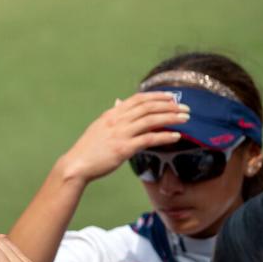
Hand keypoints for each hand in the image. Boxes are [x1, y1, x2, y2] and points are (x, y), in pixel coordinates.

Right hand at [57, 92, 186, 183]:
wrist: (76, 165)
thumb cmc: (87, 149)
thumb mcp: (99, 126)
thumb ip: (112, 115)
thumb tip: (118, 102)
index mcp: (111, 114)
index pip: (138, 99)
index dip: (157, 96)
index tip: (171, 97)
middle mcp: (117, 121)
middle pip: (148, 107)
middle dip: (170, 105)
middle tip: (185, 108)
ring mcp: (120, 134)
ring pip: (151, 120)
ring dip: (171, 118)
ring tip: (185, 119)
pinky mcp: (124, 148)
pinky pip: (149, 139)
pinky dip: (165, 136)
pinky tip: (176, 136)